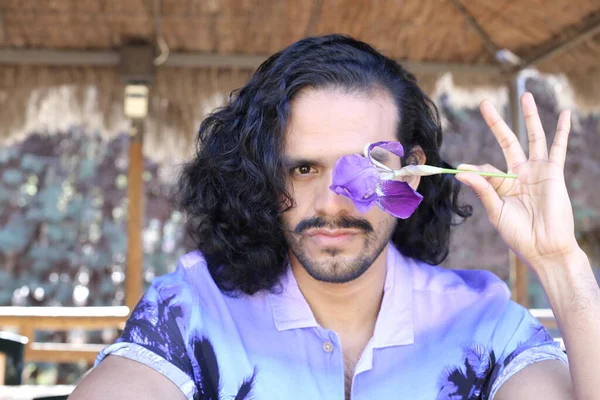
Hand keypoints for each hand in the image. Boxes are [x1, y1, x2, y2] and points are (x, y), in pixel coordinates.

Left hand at [455, 92, 579, 270]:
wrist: (544, 248)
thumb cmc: (518, 235)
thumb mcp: (496, 212)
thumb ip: (483, 189)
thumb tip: (461, 171)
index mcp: (502, 186)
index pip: (486, 169)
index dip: (474, 170)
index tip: (462, 170)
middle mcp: (519, 174)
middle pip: (507, 141)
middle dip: (496, 122)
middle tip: (484, 103)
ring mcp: (537, 171)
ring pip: (532, 137)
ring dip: (529, 117)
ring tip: (524, 94)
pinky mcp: (553, 173)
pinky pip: (558, 148)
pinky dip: (560, 131)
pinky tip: (562, 114)